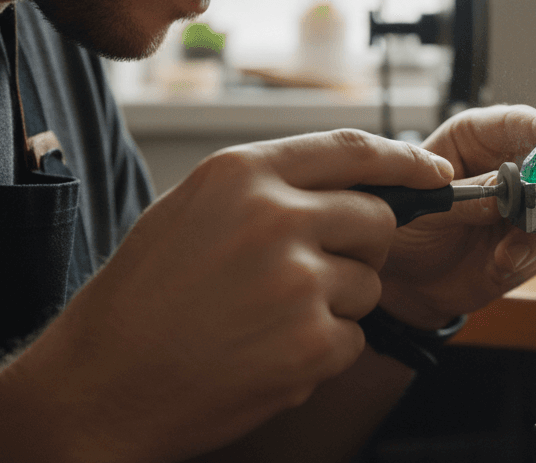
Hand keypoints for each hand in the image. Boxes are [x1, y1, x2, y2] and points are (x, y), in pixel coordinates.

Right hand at [6, 130, 452, 462]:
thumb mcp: (193, 210)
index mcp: (241, 175)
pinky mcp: (311, 340)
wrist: (100, 386)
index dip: (405, 160)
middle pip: (377, 219)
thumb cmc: (143, 299)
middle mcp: (274, 217)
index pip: (352, 149)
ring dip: (336, 303)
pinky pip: (354, 335)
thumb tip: (353, 181)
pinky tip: (267, 353)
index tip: (436, 171)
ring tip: (267, 319)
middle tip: (312, 274)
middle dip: (362, 247)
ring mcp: (296, 280)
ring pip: (369, 282)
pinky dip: (323, 350)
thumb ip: (269, 188)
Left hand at [376, 105, 535, 329]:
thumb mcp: (424, 209)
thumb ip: (465, 198)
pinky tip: (502, 262)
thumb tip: (507, 193)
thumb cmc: (406, 227)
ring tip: (509, 251)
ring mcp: (526, 203)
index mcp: (477, 138)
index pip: (518, 122)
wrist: (406, 279)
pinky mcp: (533, 240)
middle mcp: (510, 164)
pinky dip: (529, 255)